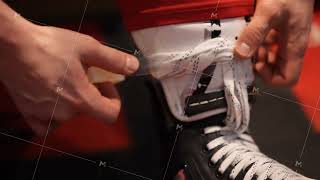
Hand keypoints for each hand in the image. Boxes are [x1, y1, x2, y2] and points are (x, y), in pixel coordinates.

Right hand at [0, 20, 138, 135]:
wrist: (11, 46)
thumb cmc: (49, 45)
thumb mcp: (87, 47)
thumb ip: (113, 60)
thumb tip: (133, 67)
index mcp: (81, 99)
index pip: (110, 114)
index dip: (113, 98)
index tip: (105, 83)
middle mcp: (64, 113)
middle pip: (89, 111)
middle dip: (91, 93)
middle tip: (82, 73)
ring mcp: (45, 115)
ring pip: (69, 117)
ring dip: (73, 103)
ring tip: (64, 81)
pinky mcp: (28, 113)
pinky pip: (46, 125)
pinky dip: (52, 117)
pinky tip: (50, 102)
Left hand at [235, 0, 314, 85]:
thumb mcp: (269, 11)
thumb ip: (255, 33)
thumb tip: (240, 55)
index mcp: (294, 47)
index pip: (287, 78)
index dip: (270, 78)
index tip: (256, 65)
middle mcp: (291, 46)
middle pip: (277, 70)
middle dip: (260, 66)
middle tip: (248, 52)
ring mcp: (286, 38)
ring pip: (271, 57)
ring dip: (257, 54)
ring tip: (246, 42)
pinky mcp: (279, 29)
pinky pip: (268, 43)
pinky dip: (257, 42)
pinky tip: (248, 33)